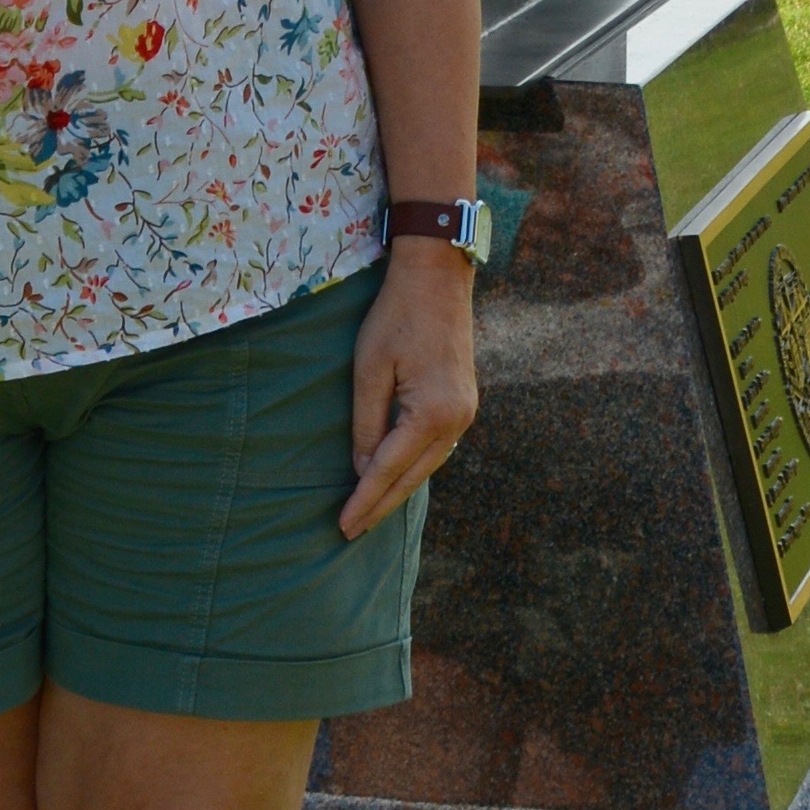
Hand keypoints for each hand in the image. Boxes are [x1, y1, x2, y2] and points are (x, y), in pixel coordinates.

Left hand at [342, 244, 478, 538]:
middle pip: (413, 476)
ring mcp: (465, 412)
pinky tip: (396, 477)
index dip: (365, 499)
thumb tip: (364, 469)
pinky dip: (414, 466)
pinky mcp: (464, 403)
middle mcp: (456, 420)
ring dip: (398, 489)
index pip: (389, 469)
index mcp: (431, 413)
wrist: (437, 278)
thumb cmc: (395, 317)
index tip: (344, 526)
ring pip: (427, 465)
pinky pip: (436, 447)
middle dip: (381, 504)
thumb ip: (366, 424)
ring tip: (370, 512)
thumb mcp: (368, 369)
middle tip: (351, 531)